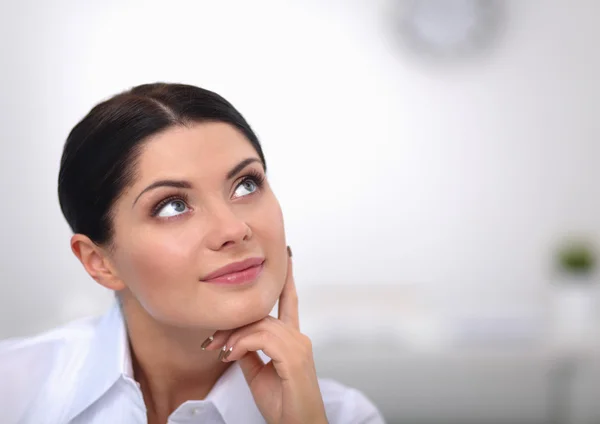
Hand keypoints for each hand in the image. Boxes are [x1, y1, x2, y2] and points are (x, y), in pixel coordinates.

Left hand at [204, 248, 327, 423]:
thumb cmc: (283, 404)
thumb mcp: (258, 373)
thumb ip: (250, 352)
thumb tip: (235, 340)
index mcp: (293, 340)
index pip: (289, 302)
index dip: (287, 280)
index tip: (288, 257)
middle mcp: (298, 337)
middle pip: (260, 315)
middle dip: (231, 326)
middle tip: (210, 341)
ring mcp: (298, 345)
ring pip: (258, 324)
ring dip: (233, 337)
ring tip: (218, 352)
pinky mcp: (294, 357)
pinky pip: (261, 338)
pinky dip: (242, 345)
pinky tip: (231, 356)